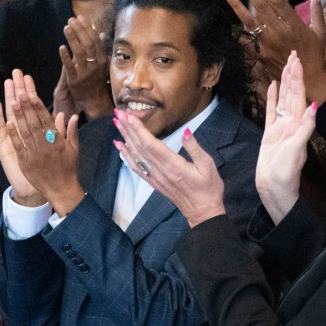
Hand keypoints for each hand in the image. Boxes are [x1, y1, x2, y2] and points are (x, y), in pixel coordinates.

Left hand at [4, 71, 81, 215]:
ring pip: (25, 132)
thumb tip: (69, 115)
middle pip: (34, 123)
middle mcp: (46, 146)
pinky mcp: (26, 163)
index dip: (39, 106)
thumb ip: (71, 131)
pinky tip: (8, 122)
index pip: (46, 120)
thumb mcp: (73, 149)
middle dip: (26, 107)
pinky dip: (13, 134)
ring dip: (19, 116)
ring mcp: (35, 154)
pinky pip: (19, 146)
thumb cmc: (68, 169)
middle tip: (20, 91)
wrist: (61, 190)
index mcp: (57, 142)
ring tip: (12, 101)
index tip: (32, 94)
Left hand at [58, 15, 112, 118]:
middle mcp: (95, 65)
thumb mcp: (102, 64)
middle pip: (88, 44)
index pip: (95, 40)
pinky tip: (61, 47)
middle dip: (79, 30)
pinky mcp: (75, 80)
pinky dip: (66, 57)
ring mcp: (85, 73)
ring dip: (73, 39)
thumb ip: (100, 48)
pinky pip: (70, 67)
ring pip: (79, 53)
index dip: (88, 28)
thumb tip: (101, 33)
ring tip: (66, 27)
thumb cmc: (97, 81)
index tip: (80, 18)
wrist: (94, 101)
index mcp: (102, 59)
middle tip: (71, 20)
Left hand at [113, 111, 225, 227]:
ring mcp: (155, 177)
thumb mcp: (208, 165)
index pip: (151, 144)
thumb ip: (194, 148)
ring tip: (116, 124)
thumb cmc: (208, 188)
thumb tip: (186, 131)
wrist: (202, 212)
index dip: (139, 130)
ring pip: (136, 155)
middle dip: (128, 129)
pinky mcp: (154, 182)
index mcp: (173, 165)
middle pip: (140, 147)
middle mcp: (160, 171)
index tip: (129, 116)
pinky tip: (120, 146)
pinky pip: (136, 167)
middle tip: (117, 113)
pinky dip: (126, 155)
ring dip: (125, 138)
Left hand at [225, 0, 325, 103]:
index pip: (278, 2)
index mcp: (294, 24)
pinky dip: (239, 29)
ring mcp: (268, 43)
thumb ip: (318, 12)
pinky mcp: (261, 54)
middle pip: (261, 7)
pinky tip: (231, 20)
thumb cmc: (315, 56)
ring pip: (249, 21)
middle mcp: (279, 32)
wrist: (306, 80)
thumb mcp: (320, 33)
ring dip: (237, 6)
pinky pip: (248, 39)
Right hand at [256, 51, 316, 223]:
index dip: (297, 78)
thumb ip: (305, 128)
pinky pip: (271, 111)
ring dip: (284, 82)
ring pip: (282, 99)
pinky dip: (272, 97)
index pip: (298, 96)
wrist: (274, 189)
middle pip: (291, 93)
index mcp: (297, 124)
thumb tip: (313, 106)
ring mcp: (280, 127)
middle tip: (293, 54)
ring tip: (285, 66)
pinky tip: (271, 86)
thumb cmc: (285, 174)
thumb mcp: (296, 151)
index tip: (297, 61)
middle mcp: (290, 123)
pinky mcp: (270, 133)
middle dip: (293, 74)